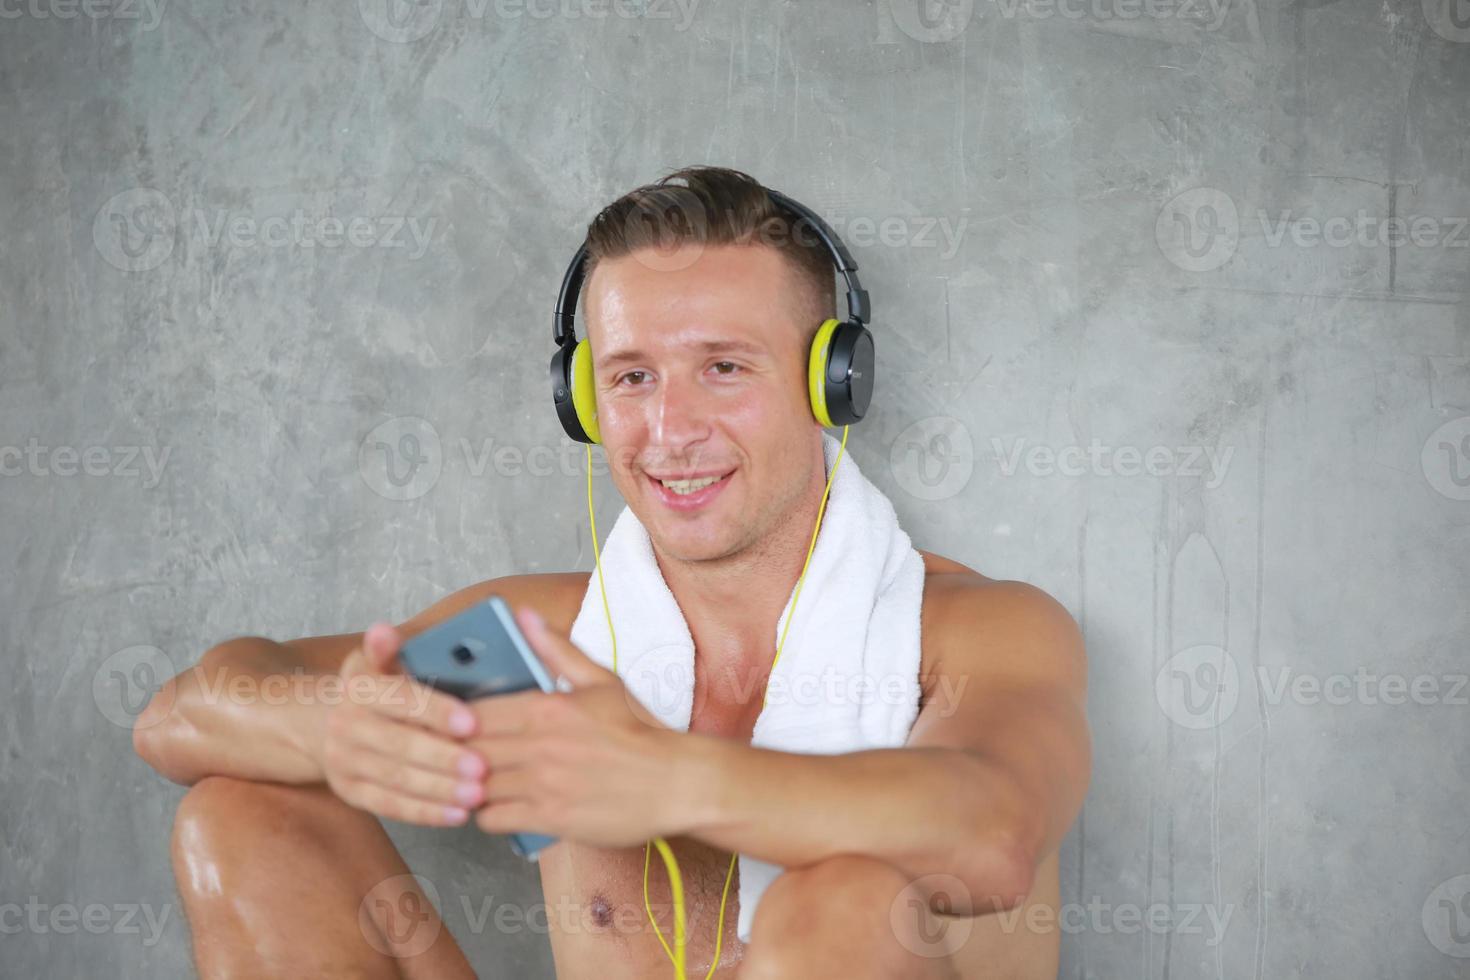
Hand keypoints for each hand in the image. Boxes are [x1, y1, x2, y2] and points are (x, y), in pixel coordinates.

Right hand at [318, 623, 487, 825]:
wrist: (324, 722)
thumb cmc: (377, 688)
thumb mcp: (381, 660)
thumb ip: (392, 649)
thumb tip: (383, 631)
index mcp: (359, 686)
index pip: (399, 699)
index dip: (435, 711)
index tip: (471, 721)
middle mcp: (345, 725)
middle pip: (399, 744)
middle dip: (443, 757)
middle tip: (483, 767)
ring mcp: (344, 762)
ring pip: (396, 779)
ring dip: (439, 789)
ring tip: (478, 793)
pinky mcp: (351, 792)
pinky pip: (390, 806)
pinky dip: (425, 812)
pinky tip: (458, 814)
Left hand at [466, 606, 683, 847]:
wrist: (675, 781)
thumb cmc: (640, 732)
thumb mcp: (600, 681)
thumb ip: (556, 649)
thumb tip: (526, 616)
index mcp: (546, 707)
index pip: (473, 713)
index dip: (455, 722)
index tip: (454, 727)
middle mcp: (539, 745)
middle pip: (467, 750)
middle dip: (457, 755)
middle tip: (457, 756)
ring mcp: (543, 784)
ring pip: (475, 786)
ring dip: (470, 785)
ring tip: (478, 781)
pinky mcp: (549, 818)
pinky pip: (493, 819)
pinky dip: (489, 813)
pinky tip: (501, 804)